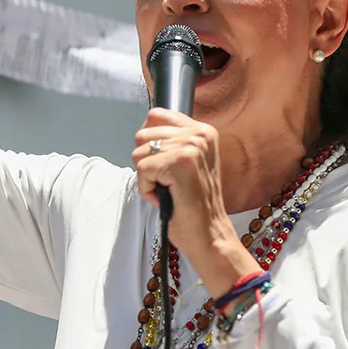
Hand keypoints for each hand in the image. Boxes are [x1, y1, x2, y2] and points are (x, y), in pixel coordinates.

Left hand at [131, 108, 259, 297]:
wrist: (208, 233)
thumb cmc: (192, 202)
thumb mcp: (185, 162)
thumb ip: (170, 141)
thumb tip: (143, 129)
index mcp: (203, 130)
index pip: (155, 115)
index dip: (149, 142)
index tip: (164, 164)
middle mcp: (200, 134)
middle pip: (142, 134)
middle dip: (147, 162)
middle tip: (169, 181)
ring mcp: (192, 147)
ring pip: (139, 153)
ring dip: (147, 177)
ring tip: (169, 189)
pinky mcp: (181, 163)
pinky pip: (142, 169)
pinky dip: (147, 188)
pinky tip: (167, 196)